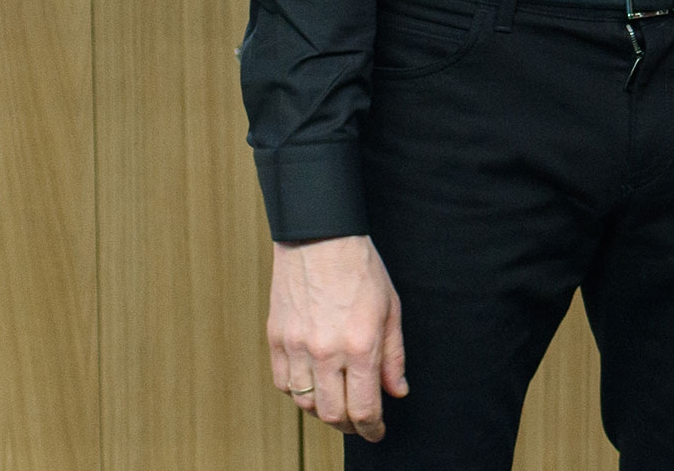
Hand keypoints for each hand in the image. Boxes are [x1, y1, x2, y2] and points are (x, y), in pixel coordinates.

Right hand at [268, 235, 406, 440]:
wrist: (320, 240)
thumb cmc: (360, 269)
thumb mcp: (391, 310)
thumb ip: (393, 356)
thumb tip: (397, 391)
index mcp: (360, 346)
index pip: (364, 407)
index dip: (372, 428)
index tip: (377, 432)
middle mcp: (325, 352)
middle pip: (332, 414)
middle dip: (349, 426)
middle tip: (360, 423)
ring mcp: (296, 348)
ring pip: (305, 403)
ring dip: (323, 411)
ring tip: (339, 402)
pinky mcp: (275, 341)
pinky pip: (284, 384)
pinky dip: (300, 392)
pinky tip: (315, 383)